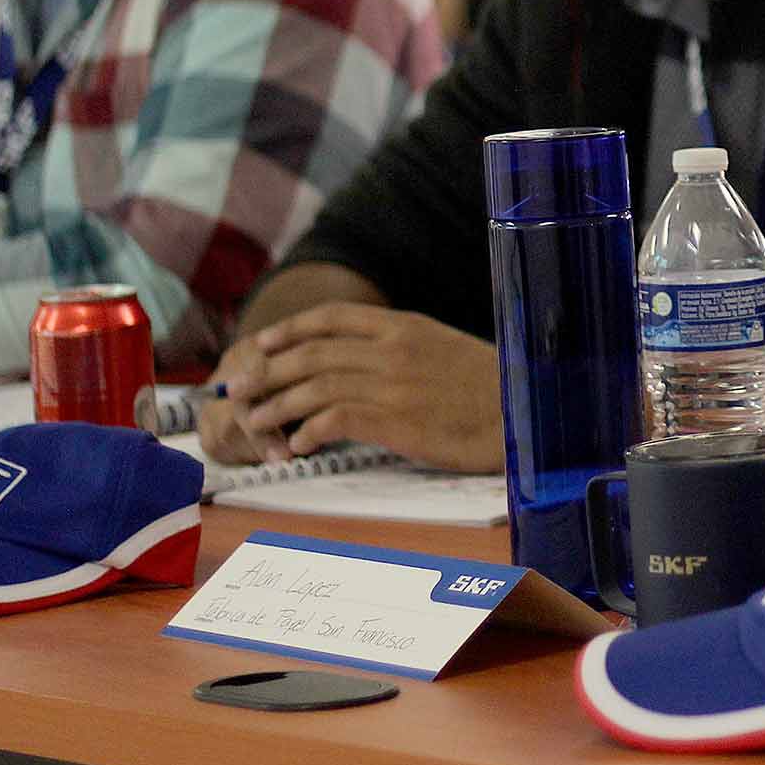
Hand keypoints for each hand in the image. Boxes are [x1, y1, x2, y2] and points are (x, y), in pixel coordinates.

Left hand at [197, 303, 503, 471]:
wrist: (525, 414)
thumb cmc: (491, 387)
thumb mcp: (445, 348)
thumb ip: (402, 346)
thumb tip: (364, 356)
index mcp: (404, 326)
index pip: (332, 318)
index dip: (289, 330)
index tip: (261, 344)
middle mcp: (393, 350)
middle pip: (312, 353)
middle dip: (266, 371)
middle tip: (239, 390)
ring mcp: (394, 384)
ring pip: (315, 387)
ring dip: (277, 406)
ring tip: (256, 423)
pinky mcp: (398, 422)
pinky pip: (335, 420)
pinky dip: (308, 432)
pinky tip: (299, 446)